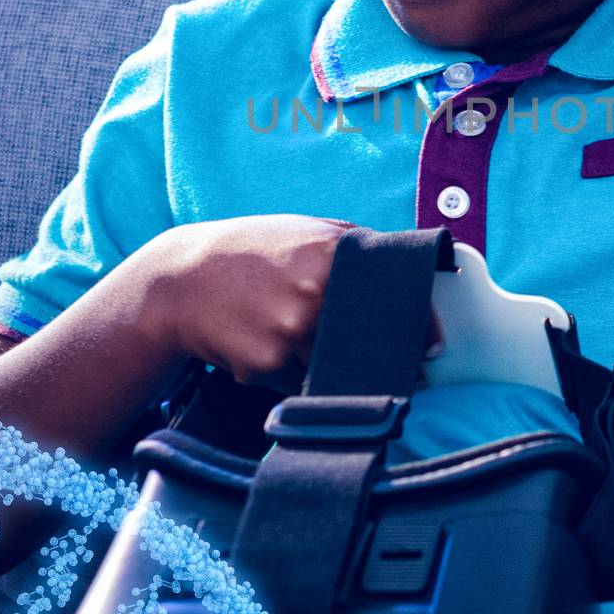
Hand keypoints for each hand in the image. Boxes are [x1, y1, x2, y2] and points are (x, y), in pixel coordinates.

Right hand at [144, 215, 441, 393]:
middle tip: (392, 363)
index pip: (395, 298)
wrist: (180, 281)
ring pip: (336, 367)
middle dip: (385, 357)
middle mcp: (315, 292)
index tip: (434, 344)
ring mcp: (290, 331)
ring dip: (331, 365)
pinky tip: (269, 347)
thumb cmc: (249, 252)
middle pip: (371, 341)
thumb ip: (355, 245)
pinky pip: (299, 382)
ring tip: (297, 340)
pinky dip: (293, 374)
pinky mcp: (267, 364)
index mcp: (331, 254)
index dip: (421, 325)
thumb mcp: (303, 231)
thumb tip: (413, 265)